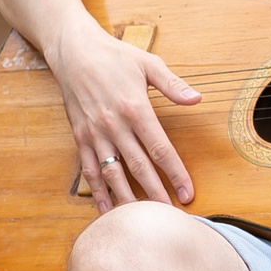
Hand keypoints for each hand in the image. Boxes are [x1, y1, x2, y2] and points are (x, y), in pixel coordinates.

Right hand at [45, 15, 201, 210]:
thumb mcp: (148, 63)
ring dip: (128, 198)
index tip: (187, 193)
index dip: (175, 173)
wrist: (72, 51)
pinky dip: (98, 191)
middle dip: (156, 194)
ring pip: (113, 173)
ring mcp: (95, 133)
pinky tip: (108, 209)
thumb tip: (197, 99)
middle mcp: (114, 125)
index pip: (160, 149)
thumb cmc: (113, 56)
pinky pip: (90, 170)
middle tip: (171, 216)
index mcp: (135, 108)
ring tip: (142, 220)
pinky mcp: (80, 137)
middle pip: (139, 167)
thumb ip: (173, 84)